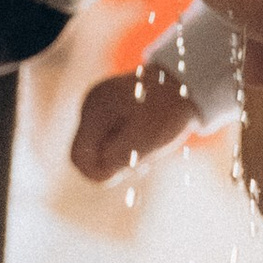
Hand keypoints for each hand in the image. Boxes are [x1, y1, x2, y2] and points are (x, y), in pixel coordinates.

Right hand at [72, 56, 197, 181]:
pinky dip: (122, 145)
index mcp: (95, 110)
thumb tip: (97, 178)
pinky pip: (106, 140)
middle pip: (87, 155)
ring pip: (98, 149)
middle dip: (113, 162)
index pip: (79, 158)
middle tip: (143, 155)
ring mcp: (96, 108)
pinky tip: (141, 138)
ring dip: (120, 155)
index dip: (101, 172)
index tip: (132, 167)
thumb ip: (118, 159)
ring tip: (146, 143)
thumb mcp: (147, 138)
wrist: (183, 84)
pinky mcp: (106, 111)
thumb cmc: (168, 111)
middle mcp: (89, 107)